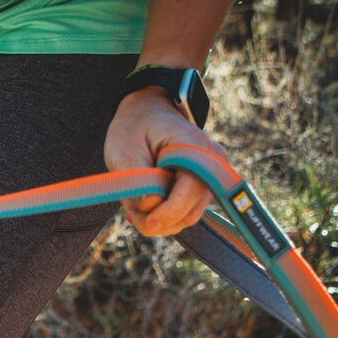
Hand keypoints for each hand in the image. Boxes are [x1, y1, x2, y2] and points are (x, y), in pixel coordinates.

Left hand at [104, 90, 227, 236]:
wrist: (146, 113)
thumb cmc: (134, 128)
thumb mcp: (125, 150)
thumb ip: (138, 178)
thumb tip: (150, 205)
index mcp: (196, 147)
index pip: (191, 189)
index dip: (169, 212)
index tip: (146, 223)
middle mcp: (212, 163)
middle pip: (191, 211)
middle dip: (160, 221)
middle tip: (131, 214)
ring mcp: (210, 177)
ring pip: (187, 217)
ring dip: (160, 221)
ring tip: (134, 207)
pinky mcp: (200, 188)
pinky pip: (184, 212)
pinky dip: (163, 216)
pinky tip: (142, 206)